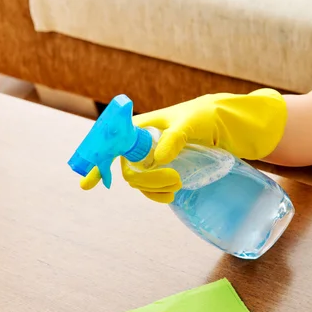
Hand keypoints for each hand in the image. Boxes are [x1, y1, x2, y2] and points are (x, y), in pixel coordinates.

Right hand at [81, 89, 286, 203]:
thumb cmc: (204, 116)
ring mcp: (153, 160)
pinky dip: (159, 195)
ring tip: (177, 186)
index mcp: (140, 128)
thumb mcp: (190, 123)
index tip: (86, 185)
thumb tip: (158, 159)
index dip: (97, 164)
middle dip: (146, 181)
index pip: (112, 146)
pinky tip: (172, 194)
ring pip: (140, 183)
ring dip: (154, 189)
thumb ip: (173, 138)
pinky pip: (152, 189)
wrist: (225, 126)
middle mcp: (141, 145)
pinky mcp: (164, 172)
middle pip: (129, 171)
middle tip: (174, 181)